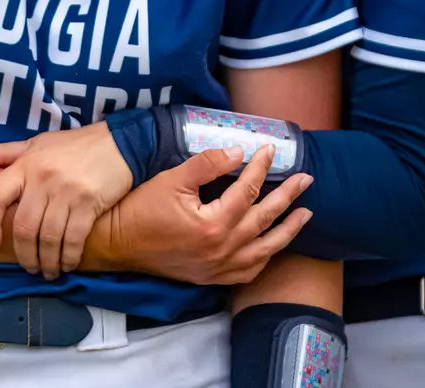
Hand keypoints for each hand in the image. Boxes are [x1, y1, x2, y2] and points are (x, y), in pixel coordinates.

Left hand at [0, 121, 133, 278]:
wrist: (119, 142)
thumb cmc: (74, 146)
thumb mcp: (37, 143)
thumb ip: (4, 152)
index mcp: (25, 164)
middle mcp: (42, 178)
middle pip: (23, 227)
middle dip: (24, 255)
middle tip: (29, 266)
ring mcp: (66, 191)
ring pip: (47, 238)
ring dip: (46, 261)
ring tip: (48, 270)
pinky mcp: (89, 202)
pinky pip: (72, 239)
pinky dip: (68, 257)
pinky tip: (67, 264)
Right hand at [104, 144, 312, 285]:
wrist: (117, 243)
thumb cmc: (141, 208)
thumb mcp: (172, 178)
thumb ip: (207, 164)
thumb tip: (238, 151)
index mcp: (214, 224)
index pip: (248, 190)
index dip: (261, 166)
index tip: (270, 148)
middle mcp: (222, 250)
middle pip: (265, 219)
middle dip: (288, 197)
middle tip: (307, 179)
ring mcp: (218, 267)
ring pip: (264, 250)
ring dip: (287, 230)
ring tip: (305, 215)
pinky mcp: (211, 277)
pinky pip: (248, 271)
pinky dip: (265, 257)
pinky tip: (272, 247)